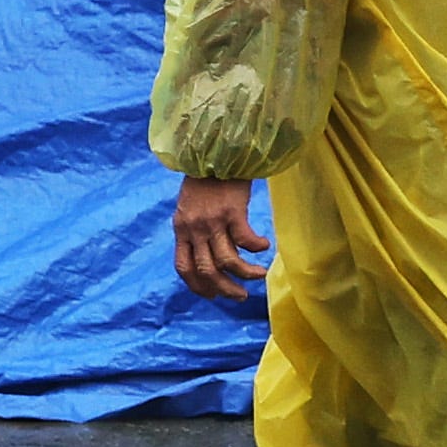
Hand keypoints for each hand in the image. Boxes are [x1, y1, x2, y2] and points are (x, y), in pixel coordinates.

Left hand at [170, 175, 272, 308]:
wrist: (214, 150)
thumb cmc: (205, 178)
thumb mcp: (190, 206)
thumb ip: (193, 228)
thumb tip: (205, 250)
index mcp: (181, 229)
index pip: (184, 267)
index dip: (198, 287)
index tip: (213, 295)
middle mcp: (194, 229)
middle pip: (207, 271)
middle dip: (225, 289)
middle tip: (241, 296)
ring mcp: (212, 221)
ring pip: (228, 261)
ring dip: (245, 274)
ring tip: (259, 275)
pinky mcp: (232, 211)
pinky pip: (245, 240)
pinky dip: (256, 248)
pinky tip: (265, 246)